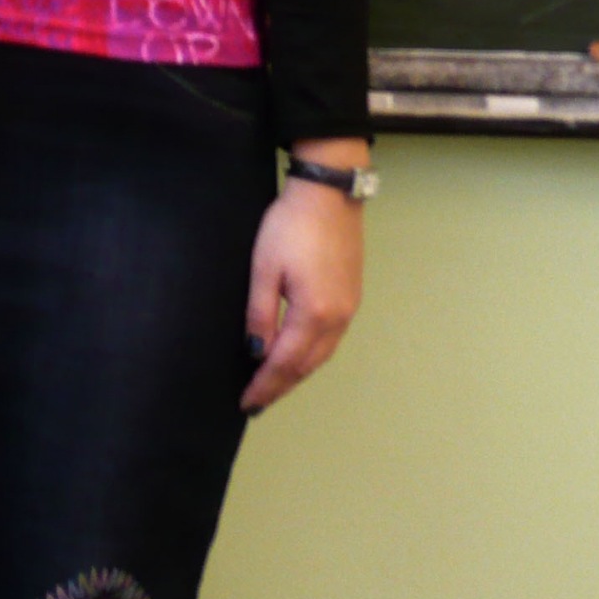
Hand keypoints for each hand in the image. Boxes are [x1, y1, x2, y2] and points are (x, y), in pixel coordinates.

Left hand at [240, 141, 367, 411]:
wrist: (328, 194)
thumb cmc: (291, 225)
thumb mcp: (264, 267)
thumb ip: (259, 313)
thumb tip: (255, 351)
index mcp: (314, 313)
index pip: (285, 363)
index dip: (265, 385)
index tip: (247, 403)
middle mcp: (338, 318)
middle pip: (306, 365)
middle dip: (281, 386)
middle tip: (257, 401)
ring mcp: (349, 309)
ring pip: (321, 355)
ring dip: (297, 373)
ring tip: (273, 385)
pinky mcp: (351, 297)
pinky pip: (330, 340)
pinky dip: (310, 355)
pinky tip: (297, 356)